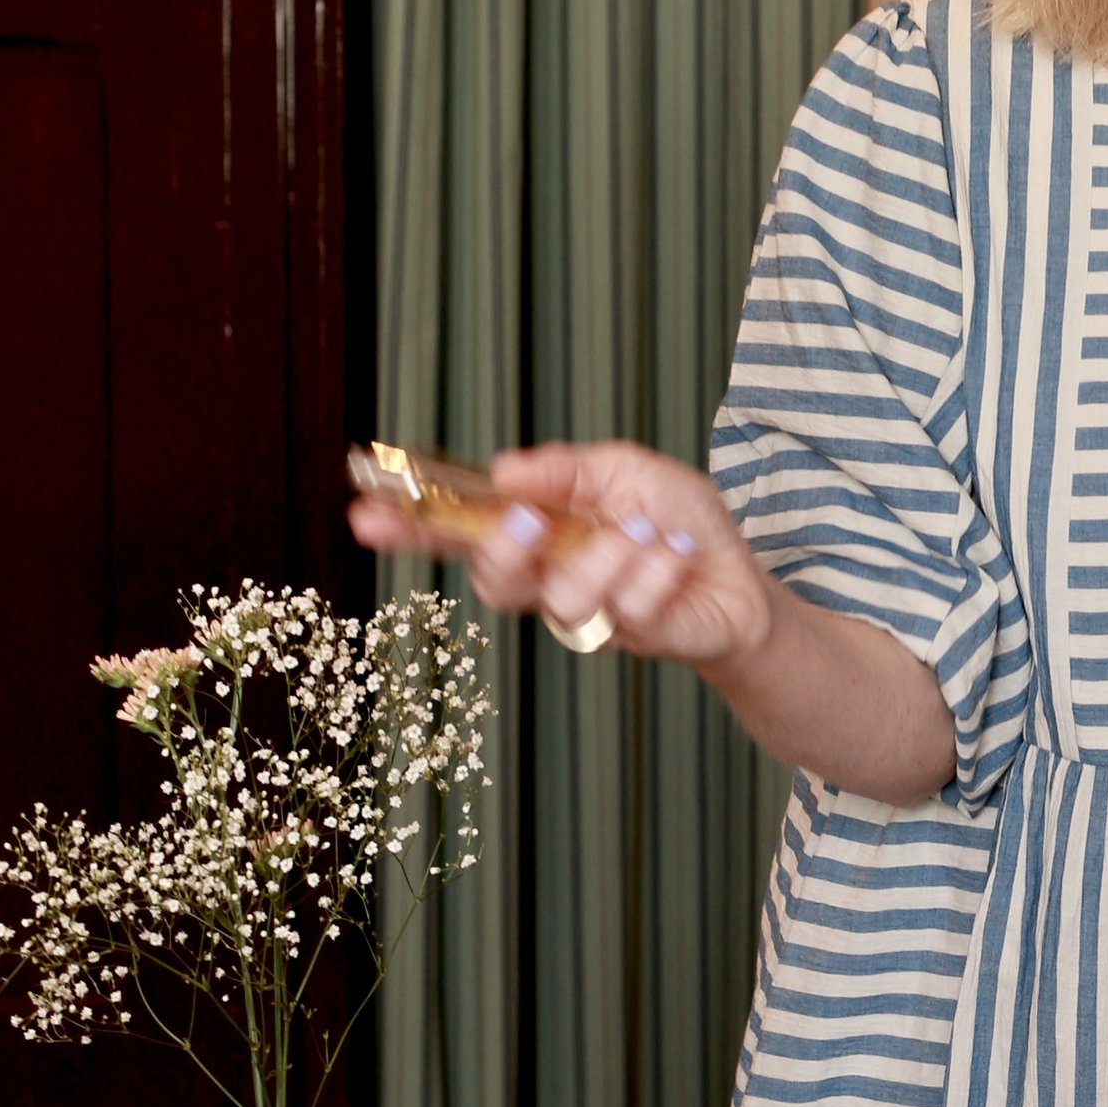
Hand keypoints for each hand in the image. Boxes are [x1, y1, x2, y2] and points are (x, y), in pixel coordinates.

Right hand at [349, 439, 771, 682]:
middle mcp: (553, 580)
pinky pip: (631, 609)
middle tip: (528, 522)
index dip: (411, 528)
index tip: (365, 514)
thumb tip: (503, 471)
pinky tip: (679, 554)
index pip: (462, 532)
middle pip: (495, 584)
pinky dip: (659, 568)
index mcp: (538, 534)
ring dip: (605, 556)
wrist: (742, 577)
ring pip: (565, 600)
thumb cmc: (676, 522)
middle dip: (504, 551)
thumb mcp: (625, 469)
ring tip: (644, 531)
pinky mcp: (639, 638)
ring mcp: (593, 617)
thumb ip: (566, 468)